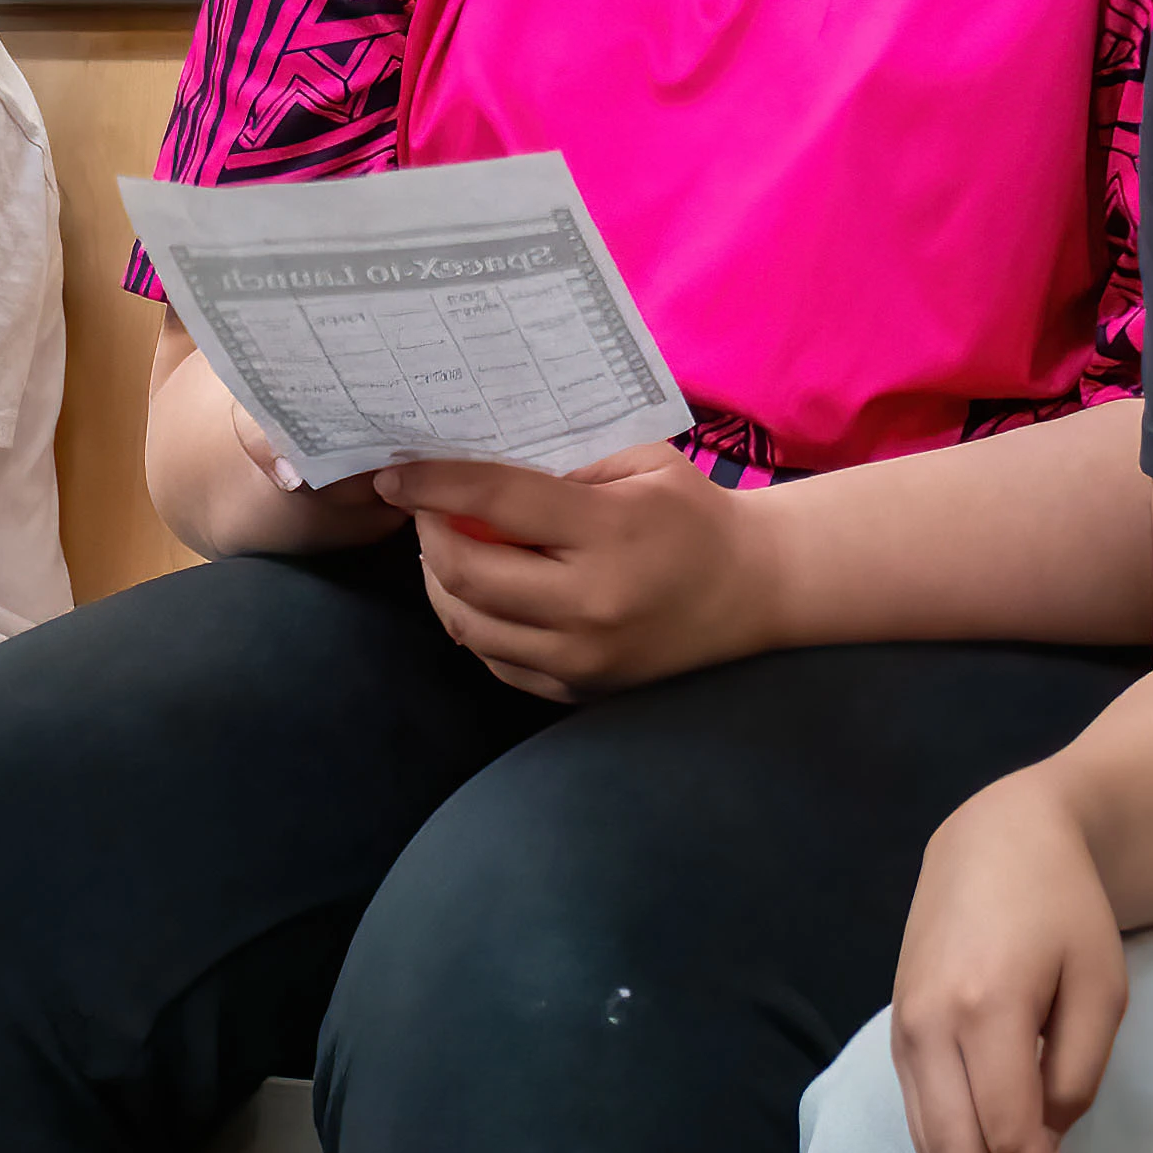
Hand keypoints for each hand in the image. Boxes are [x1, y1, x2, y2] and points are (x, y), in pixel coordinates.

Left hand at [373, 443, 765, 698]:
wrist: (756, 591)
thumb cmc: (695, 515)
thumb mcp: (640, 464)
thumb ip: (562, 467)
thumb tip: (476, 467)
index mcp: (609, 534)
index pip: (496, 504)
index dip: (433, 486)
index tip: (396, 476)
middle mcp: (590, 604)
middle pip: (465, 574)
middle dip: (429, 537)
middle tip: (425, 511)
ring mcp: (583, 658)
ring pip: (468, 626)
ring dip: (441, 584)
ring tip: (446, 550)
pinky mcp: (579, 689)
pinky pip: (497, 661)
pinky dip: (474, 624)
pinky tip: (481, 594)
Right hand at [888, 766, 1131, 1152]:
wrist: (994, 841)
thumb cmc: (1065, 906)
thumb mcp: (1102, 984)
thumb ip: (1078, 1070)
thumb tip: (1046, 1142)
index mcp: (987, 1012)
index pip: (1009, 1136)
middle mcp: (930, 1032)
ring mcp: (905, 1038)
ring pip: (926, 1150)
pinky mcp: (899, 1040)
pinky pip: (920, 1124)